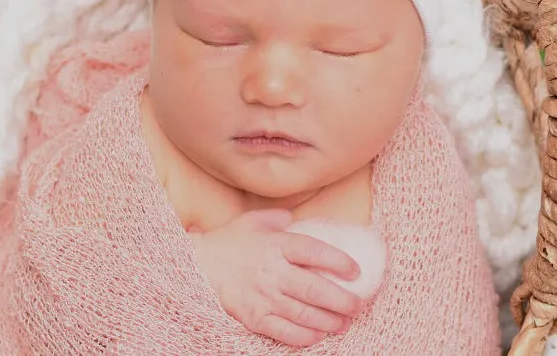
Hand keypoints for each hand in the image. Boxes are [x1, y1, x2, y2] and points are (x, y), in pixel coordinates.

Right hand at [188, 209, 363, 346]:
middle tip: (358, 304)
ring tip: (345, 322)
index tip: (356, 270)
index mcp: (276, 244)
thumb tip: (298, 219)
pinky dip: (305, 337)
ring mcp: (263, 297)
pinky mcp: (254, 317)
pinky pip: (285, 332)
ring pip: (304, 314)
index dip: (339, 261)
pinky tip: (318, 335)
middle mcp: (273, 271)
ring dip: (330, 321)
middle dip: (342, 300)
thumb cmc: (229, 240)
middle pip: (315, 289)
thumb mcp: (254, 220)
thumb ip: (279, 218)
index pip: (315, 252)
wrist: (198, 264)